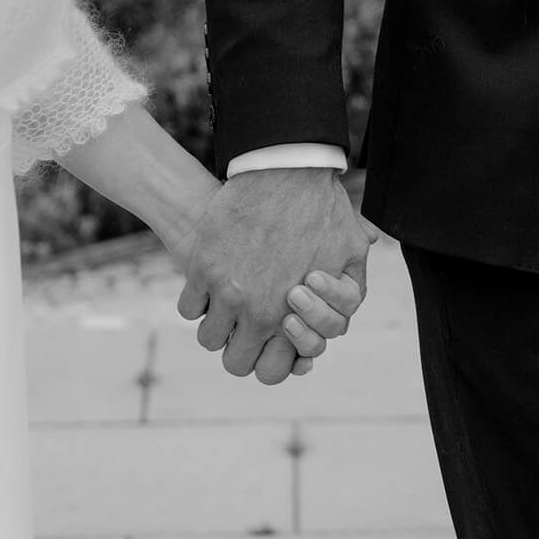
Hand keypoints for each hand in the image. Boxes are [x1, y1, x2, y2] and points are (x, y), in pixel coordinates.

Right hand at [176, 168, 375, 383]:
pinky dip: (197, 299)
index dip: (269, 359)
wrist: (286, 166)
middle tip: (245, 325)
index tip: (269, 336)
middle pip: (235, 363)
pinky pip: (189, 307)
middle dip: (241, 349)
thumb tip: (337, 324)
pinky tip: (211, 282)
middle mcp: (259, 312)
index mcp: (295, 316)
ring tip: (228, 301)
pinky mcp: (203, 267)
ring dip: (217, 324)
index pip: (273, 371)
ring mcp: (228, 291)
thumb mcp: (350, 251)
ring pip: (209, 338)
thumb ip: (348, 292)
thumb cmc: (322, 208)